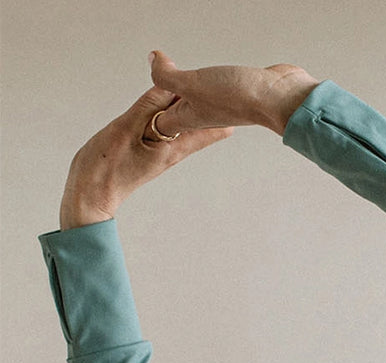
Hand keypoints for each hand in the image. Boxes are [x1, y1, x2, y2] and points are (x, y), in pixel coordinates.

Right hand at [59, 86, 232, 229]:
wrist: (92, 194)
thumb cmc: (106, 166)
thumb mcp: (126, 129)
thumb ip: (148, 108)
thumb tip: (172, 88)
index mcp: (173, 146)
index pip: (206, 124)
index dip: (219, 107)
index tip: (233, 91)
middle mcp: (174, 150)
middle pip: (200, 124)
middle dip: (212, 106)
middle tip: (227, 86)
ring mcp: (163, 151)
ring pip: (185, 125)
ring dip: (193, 107)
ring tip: (205, 89)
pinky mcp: (151, 151)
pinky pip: (169, 128)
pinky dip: (174, 113)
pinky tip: (174, 105)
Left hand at [148, 50, 318, 136]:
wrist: (279, 98)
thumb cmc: (239, 97)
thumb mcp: (192, 83)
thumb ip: (166, 75)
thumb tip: (153, 60)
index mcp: (189, 118)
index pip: (160, 121)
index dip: (148, 110)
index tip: (141, 98)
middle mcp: (205, 115)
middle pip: (178, 112)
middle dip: (166, 102)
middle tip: (156, 89)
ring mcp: (223, 106)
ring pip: (198, 101)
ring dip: (189, 91)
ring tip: (180, 82)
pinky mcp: (239, 94)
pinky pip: (217, 90)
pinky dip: (211, 83)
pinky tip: (213, 76)